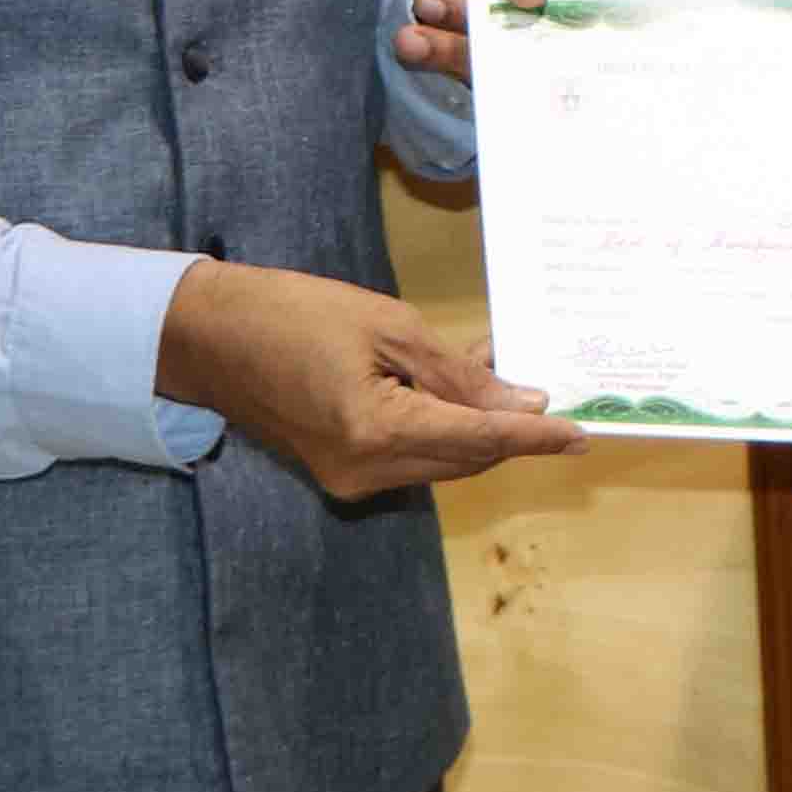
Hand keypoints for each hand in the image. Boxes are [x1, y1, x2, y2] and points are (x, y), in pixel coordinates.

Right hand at [160, 257, 586, 500]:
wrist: (210, 336)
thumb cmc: (293, 313)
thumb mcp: (387, 325)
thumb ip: (458, 371)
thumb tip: (520, 402)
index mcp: (376, 432)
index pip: (479, 441)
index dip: (534, 437)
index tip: (581, 433)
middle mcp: (365, 472)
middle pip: (465, 459)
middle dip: (510, 429)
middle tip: (547, 387)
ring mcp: (350, 478)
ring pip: (442, 461)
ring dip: (477, 425)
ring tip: (499, 366)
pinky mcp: (341, 471)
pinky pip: (411, 455)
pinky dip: (442, 426)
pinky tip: (455, 384)